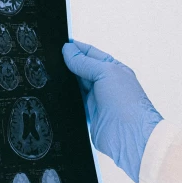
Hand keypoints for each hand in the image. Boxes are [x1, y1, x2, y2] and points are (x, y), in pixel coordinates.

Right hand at [62, 41, 161, 182]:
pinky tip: (56, 92)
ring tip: (52, 73)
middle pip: (82, 69)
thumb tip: (68, 50)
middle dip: (69, 64)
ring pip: (76, 86)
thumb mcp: (106, 72)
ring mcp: (97, 100)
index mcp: (114, 69)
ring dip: (66, 81)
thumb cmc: (128, 103)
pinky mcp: (89, 115)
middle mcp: (106, 83)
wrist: (130, 136)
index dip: (76, 49)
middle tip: (52, 59)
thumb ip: (85, 62)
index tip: (61, 45)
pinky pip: (73, 103)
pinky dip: (66, 98)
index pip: (91, 54)